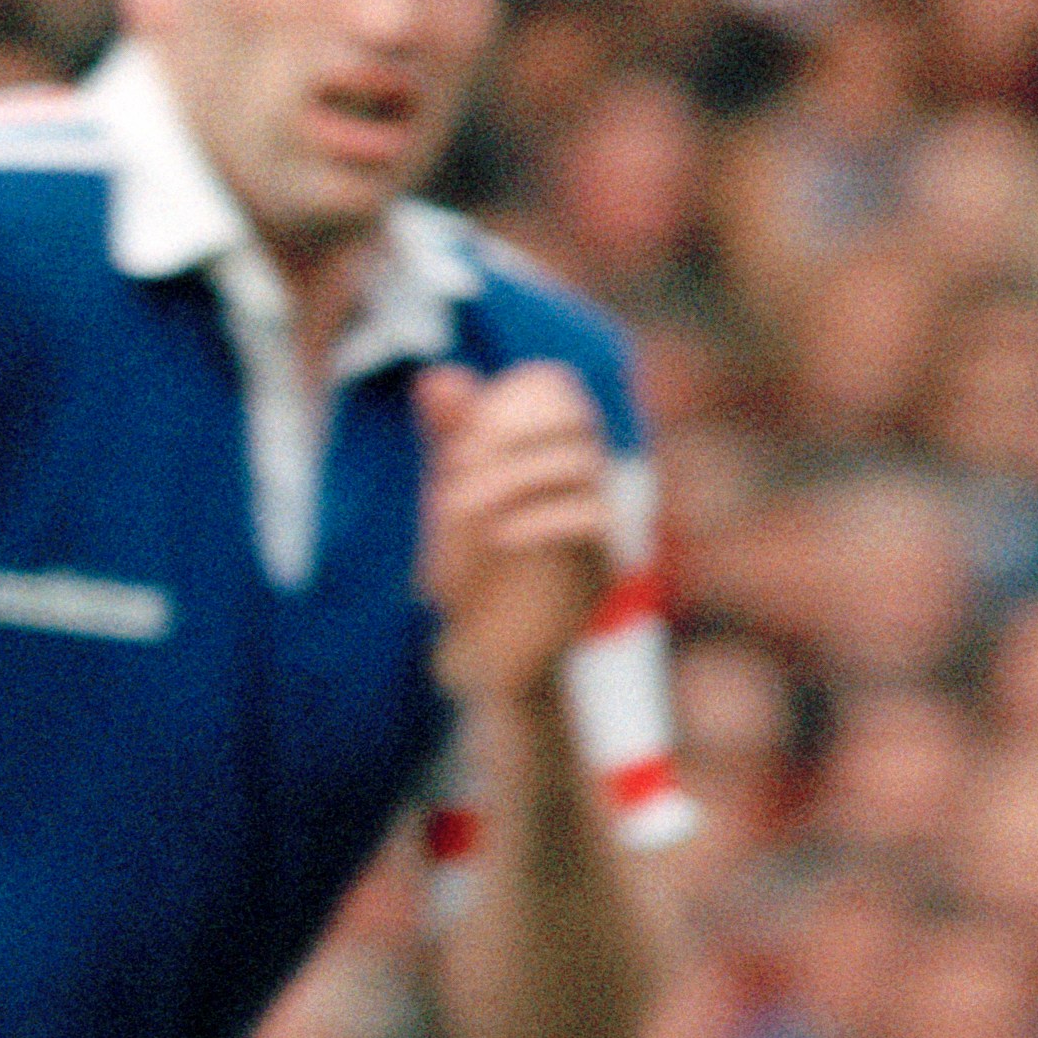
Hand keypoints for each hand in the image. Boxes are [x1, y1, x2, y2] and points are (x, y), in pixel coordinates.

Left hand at [416, 358, 617, 707]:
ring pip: (582, 466)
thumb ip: (451, 441)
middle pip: (576, 422)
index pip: (563, 394)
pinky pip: (591, 522)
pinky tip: (497, 536)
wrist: (486, 663)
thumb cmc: (472, 577)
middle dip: (509, 431)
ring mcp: (599, 530)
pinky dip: (539, 518)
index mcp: (553, 465)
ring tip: (457, 502)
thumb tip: (437, 375)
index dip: (522, 392)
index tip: (464, 427)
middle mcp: (585, 489)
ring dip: (511, 473)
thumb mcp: (452, 503)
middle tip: (453, 460)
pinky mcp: (597, 575)